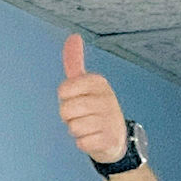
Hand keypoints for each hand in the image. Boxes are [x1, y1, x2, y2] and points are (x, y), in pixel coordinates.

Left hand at [57, 36, 127, 164]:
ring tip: (89, 127)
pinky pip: (81, 143)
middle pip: (65, 110)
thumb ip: (75, 62)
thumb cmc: (95, 107)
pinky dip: (84, 143)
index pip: (63, 90)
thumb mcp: (87, 83)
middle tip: (82, 116)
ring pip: (72, 127)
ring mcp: (109, 118)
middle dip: (69, 117)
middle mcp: (105, 97)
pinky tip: (94, 138)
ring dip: (76, 131)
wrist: (117, 137)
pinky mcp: (109, 139)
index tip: (77, 99)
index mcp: (97, 81)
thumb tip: (73, 36)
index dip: (65, 99)